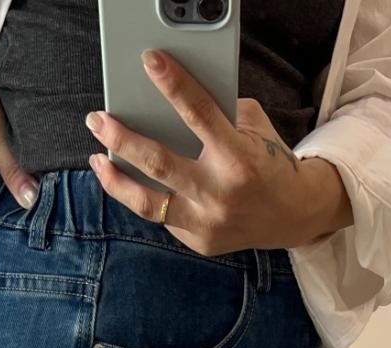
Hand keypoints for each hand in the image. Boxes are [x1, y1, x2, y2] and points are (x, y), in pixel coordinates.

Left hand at [85, 49, 351, 256]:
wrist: (293, 216)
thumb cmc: (268, 162)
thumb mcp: (252, 130)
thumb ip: (217, 116)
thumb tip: (169, 103)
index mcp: (238, 157)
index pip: (198, 113)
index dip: (173, 84)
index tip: (150, 61)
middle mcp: (220, 193)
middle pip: (158, 163)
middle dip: (121, 138)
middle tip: (97, 120)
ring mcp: (207, 223)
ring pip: (148, 203)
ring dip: (115, 181)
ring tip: (98, 159)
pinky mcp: (200, 242)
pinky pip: (163, 217)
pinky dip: (145, 197)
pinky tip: (129, 182)